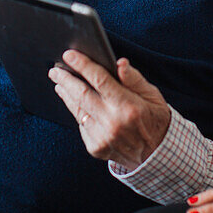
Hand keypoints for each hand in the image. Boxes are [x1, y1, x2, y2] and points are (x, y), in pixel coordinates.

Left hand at [48, 50, 169, 167]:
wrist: (157, 157)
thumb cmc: (156, 121)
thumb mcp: (153, 96)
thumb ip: (134, 79)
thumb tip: (119, 63)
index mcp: (129, 106)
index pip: (100, 79)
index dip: (82, 65)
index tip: (69, 55)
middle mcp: (113, 122)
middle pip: (81, 94)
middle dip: (65, 79)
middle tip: (55, 70)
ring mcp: (102, 137)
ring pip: (77, 110)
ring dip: (66, 95)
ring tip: (60, 83)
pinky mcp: (96, 147)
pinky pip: (81, 125)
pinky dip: (77, 111)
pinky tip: (74, 102)